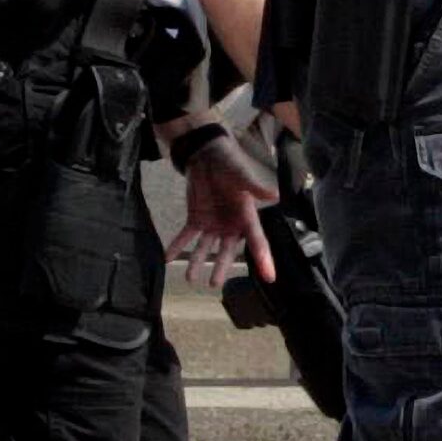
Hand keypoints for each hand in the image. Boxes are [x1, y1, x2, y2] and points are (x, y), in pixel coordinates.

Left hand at [165, 131, 278, 288]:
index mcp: (247, 216)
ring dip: (198, 262)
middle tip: (214, 284)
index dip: (264, 259)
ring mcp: (213, 224)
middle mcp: (231, 224)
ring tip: (191, 279)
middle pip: (228, 250)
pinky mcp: (196, 219)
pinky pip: (186, 236)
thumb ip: (254, 186)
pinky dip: (178, 246)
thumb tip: (274, 193)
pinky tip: (168, 258)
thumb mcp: (241, 174)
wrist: (207, 156)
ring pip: (206, 248)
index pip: (257, 241)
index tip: (270, 277)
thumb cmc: (229, 164)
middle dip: (221, 267)